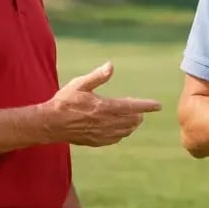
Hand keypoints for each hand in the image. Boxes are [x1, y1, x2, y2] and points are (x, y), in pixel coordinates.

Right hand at [45, 62, 161, 146]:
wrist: (50, 123)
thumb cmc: (64, 101)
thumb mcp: (79, 84)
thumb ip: (97, 76)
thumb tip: (111, 65)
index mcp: (104, 107)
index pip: (132, 107)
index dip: (146, 106)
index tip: (158, 105)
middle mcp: (105, 122)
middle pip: (131, 120)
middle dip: (138, 115)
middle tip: (139, 110)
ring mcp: (101, 134)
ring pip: (125, 131)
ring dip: (131, 125)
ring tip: (133, 119)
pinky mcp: (95, 141)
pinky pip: (115, 139)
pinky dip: (121, 133)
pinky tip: (120, 129)